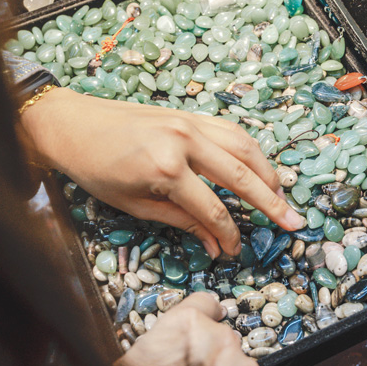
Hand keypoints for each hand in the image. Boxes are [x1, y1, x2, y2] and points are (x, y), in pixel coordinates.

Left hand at [19, 88, 305, 257]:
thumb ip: (181, 221)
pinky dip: (250, 149)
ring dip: (268, 172)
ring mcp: (189, 123)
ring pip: (244, 147)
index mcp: (166, 170)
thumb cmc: (95, 169)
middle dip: (271, 203)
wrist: (72, 124)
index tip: (236, 251)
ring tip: (282, 196)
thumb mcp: (134, 205)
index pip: (213, 209)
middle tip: (295, 223)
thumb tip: (215, 242)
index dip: (229, 234)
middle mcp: (185, 142)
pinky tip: (259, 165)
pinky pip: (230, 130)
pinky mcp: (188, 114)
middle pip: (241, 176)